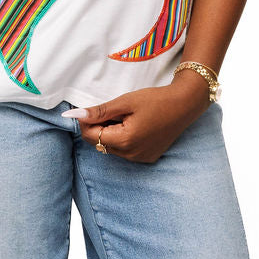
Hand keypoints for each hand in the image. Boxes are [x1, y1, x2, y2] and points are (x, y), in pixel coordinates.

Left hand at [64, 75, 211, 162]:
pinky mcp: (147, 158)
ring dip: (111, 133)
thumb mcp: (125, 102)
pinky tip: (135, 126)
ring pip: (111, 148)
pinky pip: (125, 151)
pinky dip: (123, 139)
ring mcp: (140, 159)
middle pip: (100, 143)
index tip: (91, 109)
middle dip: (99, 127)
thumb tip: (73, 115)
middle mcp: (131, 155)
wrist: (185, 105)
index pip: (91, 136)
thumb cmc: (156, 100)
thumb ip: (99, 111)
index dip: (86, 122)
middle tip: (113, 110)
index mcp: (125, 140)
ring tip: (126, 117)